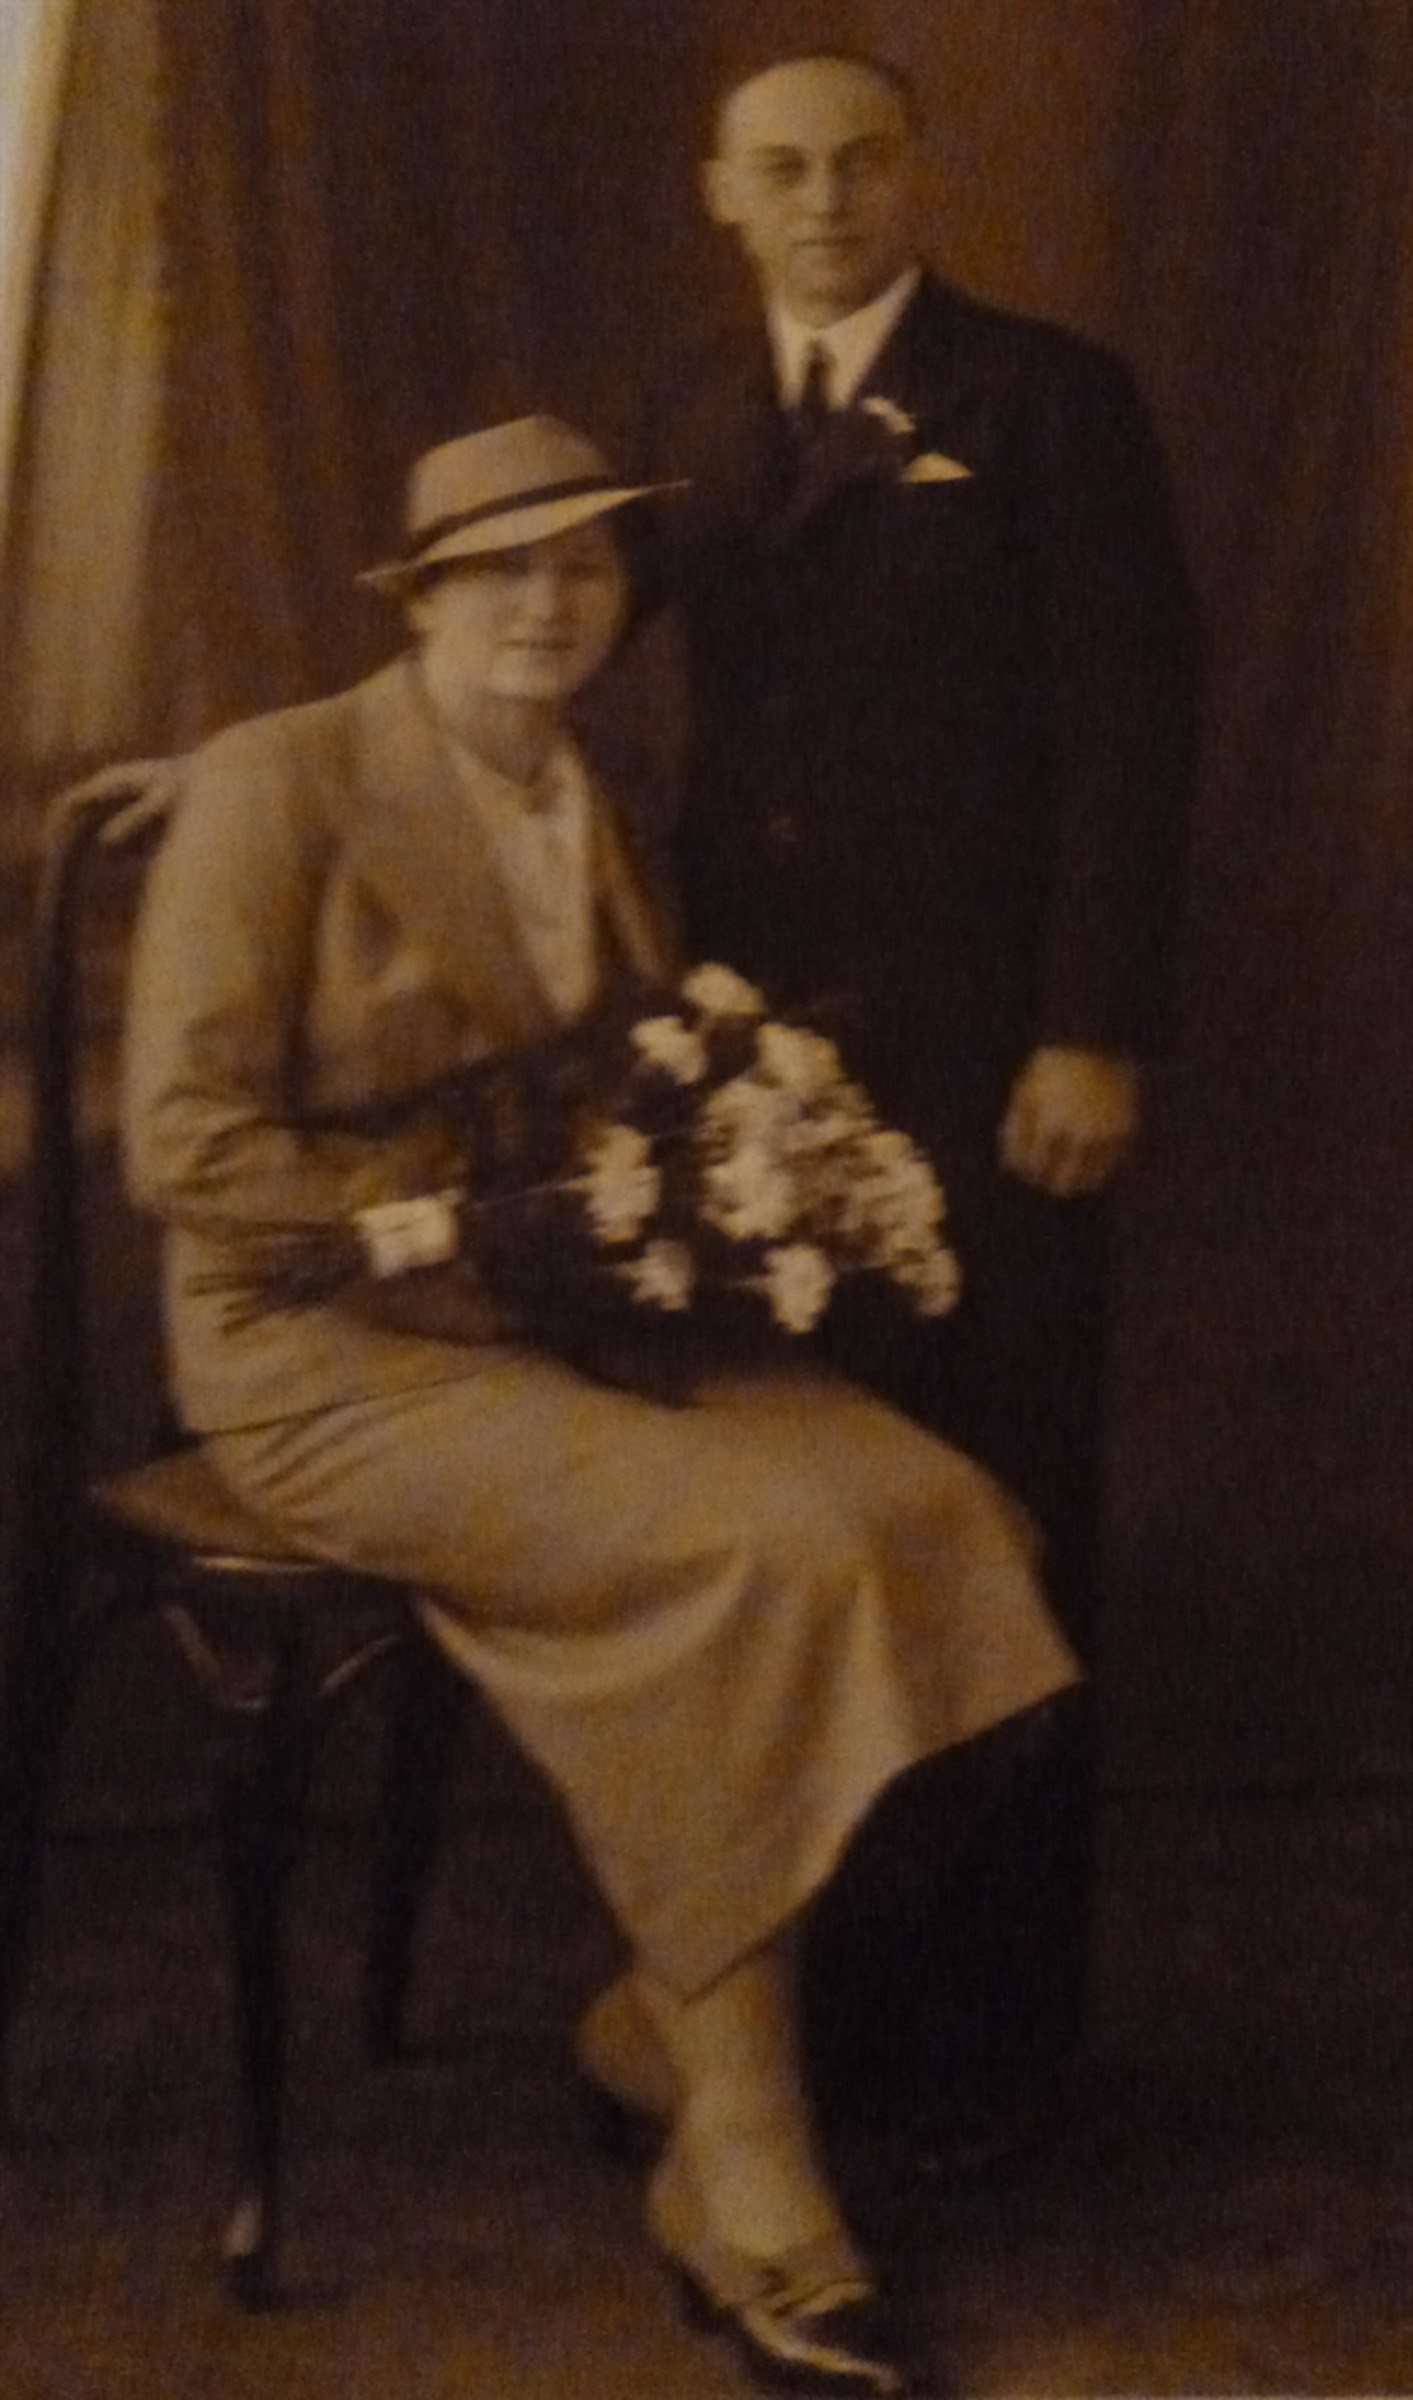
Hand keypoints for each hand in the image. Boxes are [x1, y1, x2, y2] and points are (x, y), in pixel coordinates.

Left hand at [998, 1046, 1140, 1196]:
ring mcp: (1105, 1132)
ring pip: (1091, 1178)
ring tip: (1069, 1182)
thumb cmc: (1051, 1069)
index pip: (1033, 1165)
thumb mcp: (1025, 1092)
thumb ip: (1015, 1130)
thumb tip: (1009, 1168)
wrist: (1094, 1041)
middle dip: (1050, 1184)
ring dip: (1077, 1183)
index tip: (1027, 1170)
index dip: (1026, 1171)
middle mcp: (1079, 1130)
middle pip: (1062, 1181)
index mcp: (1050, 1121)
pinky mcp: (1125, 1129)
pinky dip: (1101, 1170)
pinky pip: (1112, 1163)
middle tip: (1047, 1182)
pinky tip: (1091, 1168)